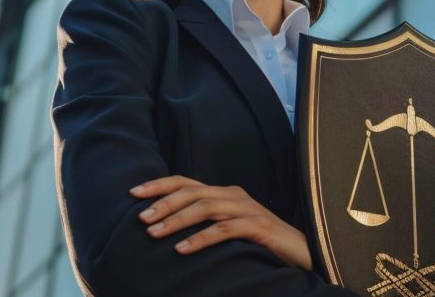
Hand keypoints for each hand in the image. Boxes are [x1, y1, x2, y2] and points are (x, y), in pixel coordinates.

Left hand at [130, 175, 312, 270]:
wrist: (301, 252)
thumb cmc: (259, 243)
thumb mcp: (228, 228)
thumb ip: (205, 222)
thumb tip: (167, 227)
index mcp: (224, 193)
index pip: (186, 182)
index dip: (159, 185)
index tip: (133, 193)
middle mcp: (234, 195)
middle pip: (192, 191)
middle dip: (163, 203)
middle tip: (141, 218)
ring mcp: (247, 209)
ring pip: (205, 207)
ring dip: (177, 220)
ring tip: (154, 234)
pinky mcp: (257, 227)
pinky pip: (223, 230)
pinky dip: (200, 238)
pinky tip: (182, 249)